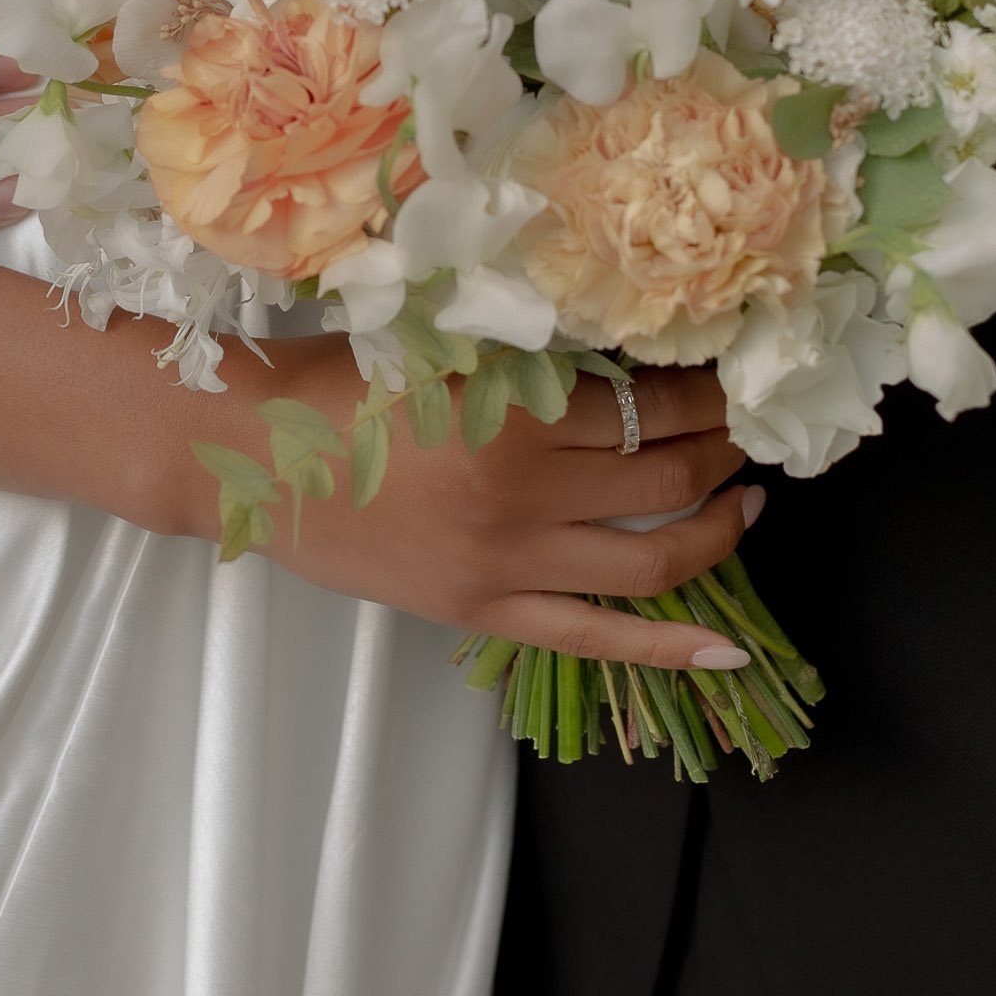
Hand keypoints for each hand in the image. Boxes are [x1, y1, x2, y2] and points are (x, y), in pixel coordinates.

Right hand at [198, 336, 764, 670]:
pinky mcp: (484, 612)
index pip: (647, 402)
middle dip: (724, 449)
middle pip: (667, 474)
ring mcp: (507, 564)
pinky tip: (729, 651)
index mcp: (515, 411)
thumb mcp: (445, 344)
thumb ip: (533, 354)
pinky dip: (670, 650)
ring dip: (719, 529)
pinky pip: (598, 640)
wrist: (248, 457)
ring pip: (653, 559)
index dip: (703, 391)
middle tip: (746, 430)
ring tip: (745, 501)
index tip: (726, 377)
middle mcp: (524, 493)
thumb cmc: (338, 384)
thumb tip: (628, 354)